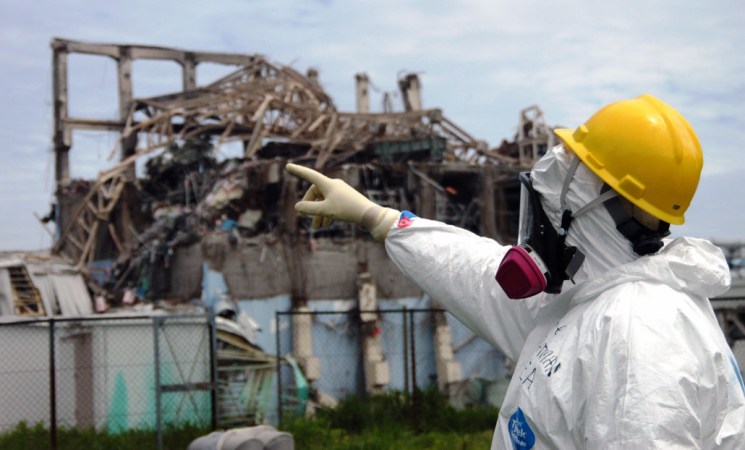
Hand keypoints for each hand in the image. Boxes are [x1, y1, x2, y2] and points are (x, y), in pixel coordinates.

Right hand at [285, 163, 399, 240]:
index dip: (298, 171)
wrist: (369, 214)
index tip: (288, 166)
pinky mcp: (346, 199)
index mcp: (328, 184)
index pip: (309, 175)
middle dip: (311, 207)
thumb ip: (309, 209)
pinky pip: (332, 204)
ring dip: (319, 213)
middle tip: (308, 219)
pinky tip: (326, 224)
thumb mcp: (326, 210)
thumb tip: (297, 207)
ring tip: (318, 228)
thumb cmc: (347, 210)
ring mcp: (340, 192)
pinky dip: (327, 213)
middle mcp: (334, 185)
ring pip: (324, 201)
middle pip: (316, 193)